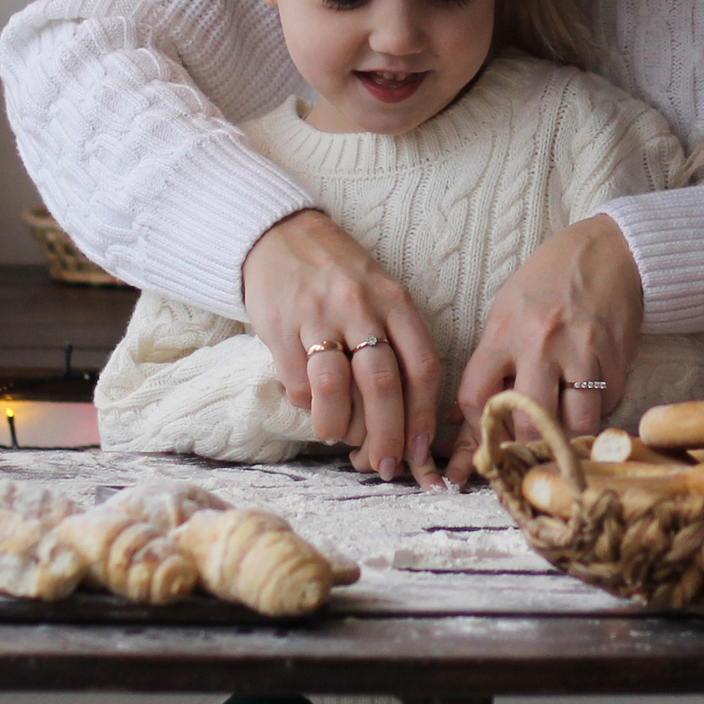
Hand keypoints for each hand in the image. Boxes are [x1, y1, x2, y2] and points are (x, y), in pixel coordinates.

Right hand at [242, 209, 444, 486]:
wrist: (280, 237)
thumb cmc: (341, 278)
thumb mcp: (381, 297)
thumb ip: (396, 346)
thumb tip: (404, 421)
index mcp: (395, 301)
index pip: (422, 366)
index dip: (423, 416)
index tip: (419, 451)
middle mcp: (361, 307)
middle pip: (382, 385)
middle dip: (386, 436)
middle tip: (384, 466)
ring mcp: (318, 317)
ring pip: (335, 389)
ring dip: (341, 428)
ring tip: (340, 438)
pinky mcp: (279, 328)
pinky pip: (298, 384)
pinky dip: (309, 409)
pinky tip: (314, 409)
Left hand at [443, 214, 643, 484]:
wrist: (611, 249)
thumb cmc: (550, 279)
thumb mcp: (506, 310)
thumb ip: (487, 363)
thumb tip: (456, 418)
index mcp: (506, 331)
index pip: (477, 398)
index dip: (477, 430)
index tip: (486, 438)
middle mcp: (542, 344)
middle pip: (528, 422)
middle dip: (526, 442)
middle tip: (527, 444)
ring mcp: (583, 352)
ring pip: (575, 424)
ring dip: (568, 433)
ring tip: (562, 425)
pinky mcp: (618, 358)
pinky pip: (606, 405)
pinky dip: (596, 411)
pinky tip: (590, 396)